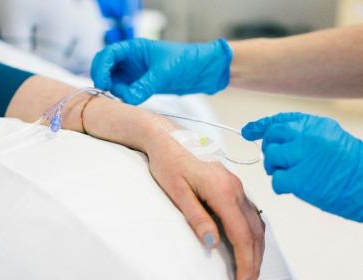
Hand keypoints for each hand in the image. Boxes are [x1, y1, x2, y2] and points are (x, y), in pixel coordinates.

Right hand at [90, 38, 232, 104]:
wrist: (205, 70)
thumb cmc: (187, 60)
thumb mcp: (164, 72)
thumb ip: (145, 86)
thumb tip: (128, 99)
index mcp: (134, 48)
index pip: (108, 54)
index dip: (101, 68)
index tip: (103, 82)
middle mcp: (132, 60)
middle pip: (106, 68)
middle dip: (103, 79)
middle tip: (106, 92)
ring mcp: (136, 73)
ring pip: (114, 81)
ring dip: (113, 90)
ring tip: (123, 98)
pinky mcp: (142, 85)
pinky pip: (126, 91)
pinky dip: (124, 97)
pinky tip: (129, 101)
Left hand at [145, 133, 264, 279]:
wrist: (168, 140)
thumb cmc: (169, 162)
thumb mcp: (177, 192)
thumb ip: (197, 217)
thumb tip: (212, 243)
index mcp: (222, 190)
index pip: (242, 235)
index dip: (246, 262)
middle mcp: (235, 188)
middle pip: (254, 232)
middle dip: (254, 260)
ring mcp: (236, 185)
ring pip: (256, 223)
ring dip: (256, 248)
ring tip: (251, 267)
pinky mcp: (233, 185)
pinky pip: (251, 213)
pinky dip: (253, 233)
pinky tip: (249, 243)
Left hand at [242, 112, 362, 221]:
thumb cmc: (352, 166)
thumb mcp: (331, 138)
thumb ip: (304, 135)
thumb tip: (278, 139)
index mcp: (315, 125)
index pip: (280, 120)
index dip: (260, 126)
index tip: (248, 131)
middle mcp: (306, 136)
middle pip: (271, 137)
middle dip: (270, 150)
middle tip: (278, 162)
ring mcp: (302, 157)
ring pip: (271, 158)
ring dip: (276, 169)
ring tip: (293, 175)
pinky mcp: (299, 179)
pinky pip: (276, 180)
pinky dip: (281, 186)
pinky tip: (294, 187)